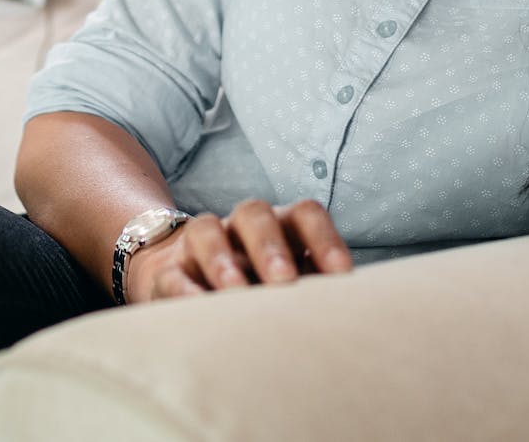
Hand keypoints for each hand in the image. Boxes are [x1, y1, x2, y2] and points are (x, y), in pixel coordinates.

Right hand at [124, 199, 352, 303]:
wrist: (186, 286)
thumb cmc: (259, 291)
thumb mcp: (291, 287)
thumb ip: (316, 292)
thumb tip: (361, 314)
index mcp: (281, 227)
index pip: (305, 214)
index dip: (325, 238)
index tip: (342, 275)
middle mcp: (240, 227)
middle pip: (255, 213)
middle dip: (271, 245)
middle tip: (285, 282)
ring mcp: (200, 244)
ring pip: (207, 230)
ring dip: (223, 260)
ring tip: (237, 292)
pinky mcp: (167, 271)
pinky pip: (172, 273)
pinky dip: (184, 289)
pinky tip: (197, 308)